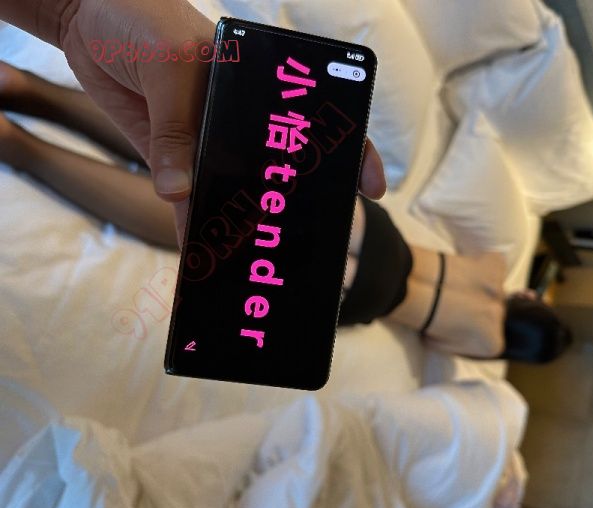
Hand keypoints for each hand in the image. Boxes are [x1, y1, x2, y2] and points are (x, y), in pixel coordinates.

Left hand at [35, 0, 385, 244]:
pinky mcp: (174, 155)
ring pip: (235, 190)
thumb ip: (177, 129)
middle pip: (277, 168)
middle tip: (306, 242)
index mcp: (260, 83)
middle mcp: (241, 116)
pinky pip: (189, 197)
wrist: (86, 17)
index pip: (317, 119)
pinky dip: (191, 225)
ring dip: (240, 224)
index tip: (369, 188)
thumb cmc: (141, 19)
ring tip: (254, 261)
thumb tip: (178, 193)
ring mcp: (209, 139)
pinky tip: (200, 251)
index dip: (349, 152)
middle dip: (293, 203)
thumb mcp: (168, 67)